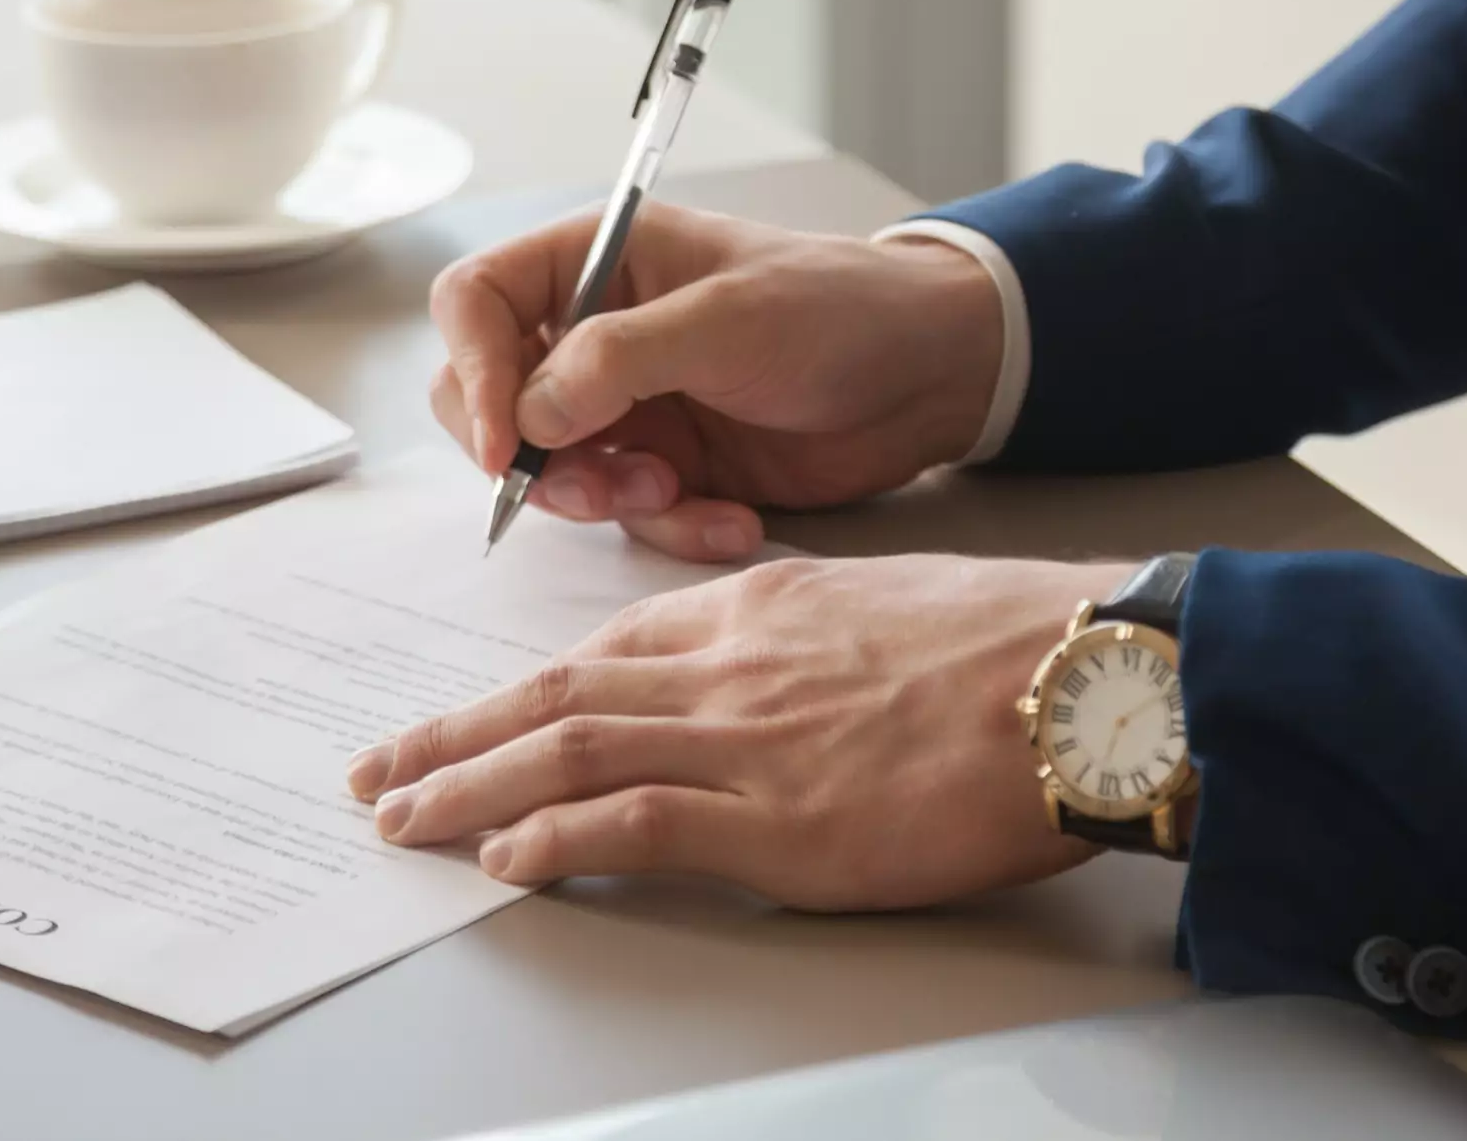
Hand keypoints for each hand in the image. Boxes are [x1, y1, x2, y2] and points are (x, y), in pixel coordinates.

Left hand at [344, 555, 1126, 908]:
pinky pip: (635, 825)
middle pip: (557, 699)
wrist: (1086, 675)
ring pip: (569, 755)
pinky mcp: (782, 823)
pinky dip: (556, 841)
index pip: (607, 652)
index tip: (470, 716)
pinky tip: (506, 860)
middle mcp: (731, 666)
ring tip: (402, 818)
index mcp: (759, 609)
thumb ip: (806, 636)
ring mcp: (749, 742)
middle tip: (380, 770)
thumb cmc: (1016, 641)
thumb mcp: (888, 604)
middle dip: (455, 736)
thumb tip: (774, 679)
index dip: (521, 690)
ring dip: (468, 787)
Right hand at [429, 206, 1002, 560]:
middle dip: (534, 459)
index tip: (507, 447)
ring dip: (608, 500)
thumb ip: (618, 360)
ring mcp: (628, 404)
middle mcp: (594, 331)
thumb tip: (529, 417)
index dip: (471, 373)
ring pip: (554, 473)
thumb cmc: (839, 309)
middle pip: (490, 401)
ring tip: (678, 494)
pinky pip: (627, 515)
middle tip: (598, 489)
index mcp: (595, 260)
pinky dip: (673, 527)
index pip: (474, 303)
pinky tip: (733, 519)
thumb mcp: (727, 320)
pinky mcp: (668, 465)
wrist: (932, 375)